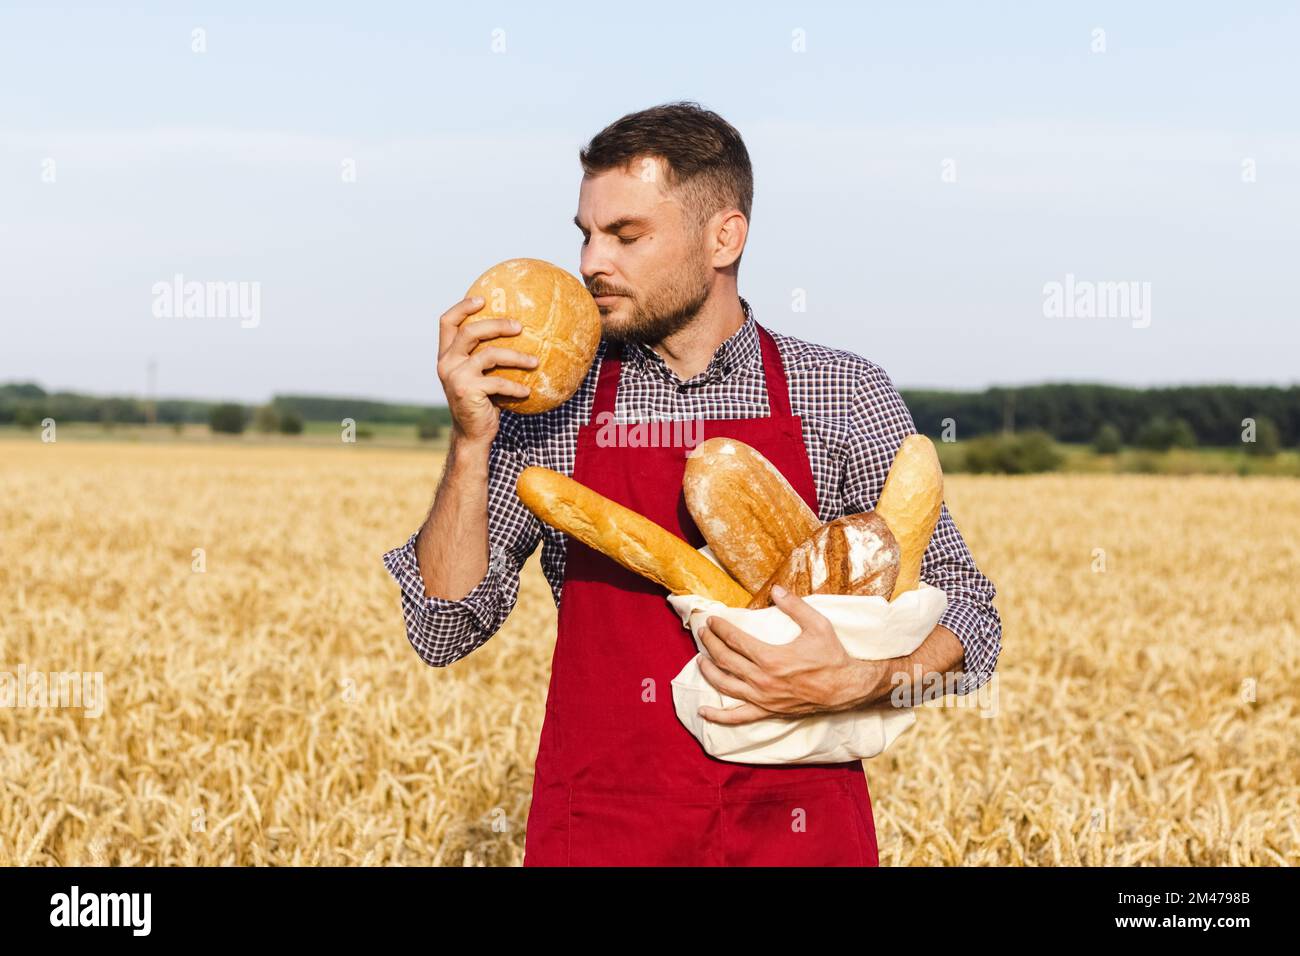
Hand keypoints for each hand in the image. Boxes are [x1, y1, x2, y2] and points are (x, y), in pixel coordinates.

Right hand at [436, 296, 538, 446]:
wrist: (472, 434)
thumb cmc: (482, 402)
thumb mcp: (479, 376)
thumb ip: (485, 356)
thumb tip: (517, 333)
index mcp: (447, 355)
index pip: (446, 322)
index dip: (462, 307)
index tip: (483, 299)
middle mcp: (447, 363)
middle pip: (470, 332)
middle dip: (496, 325)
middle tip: (520, 326)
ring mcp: (456, 377)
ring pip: (490, 355)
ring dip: (517, 357)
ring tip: (536, 361)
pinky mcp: (467, 391)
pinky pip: (498, 382)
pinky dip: (515, 386)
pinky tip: (528, 391)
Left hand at [695, 584, 883, 724]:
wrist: (846, 688)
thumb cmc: (832, 656)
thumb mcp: (818, 625)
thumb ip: (795, 606)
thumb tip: (775, 589)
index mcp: (771, 658)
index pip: (735, 641)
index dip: (720, 629)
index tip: (712, 620)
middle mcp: (762, 680)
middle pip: (725, 660)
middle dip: (710, 644)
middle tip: (702, 633)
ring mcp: (763, 698)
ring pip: (726, 685)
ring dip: (708, 672)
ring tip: (699, 659)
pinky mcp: (768, 711)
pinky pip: (738, 716)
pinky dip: (719, 716)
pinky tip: (704, 712)